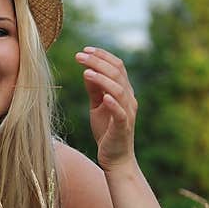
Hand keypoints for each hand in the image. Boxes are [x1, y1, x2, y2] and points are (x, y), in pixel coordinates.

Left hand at [75, 46, 137, 171]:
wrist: (116, 158)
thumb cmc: (106, 131)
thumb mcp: (97, 106)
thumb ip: (94, 89)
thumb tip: (86, 70)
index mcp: (123, 91)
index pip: (117, 66)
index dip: (102, 56)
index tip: (85, 49)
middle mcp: (129, 98)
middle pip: (117, 73)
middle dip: (98, 62)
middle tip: (80, 56)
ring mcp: (127, 112)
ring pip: (119, 90)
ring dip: (102, 79)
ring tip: (86, 72)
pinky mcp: (123, 127)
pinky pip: (120, 112)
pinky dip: (113, 103)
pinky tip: (103, 97)